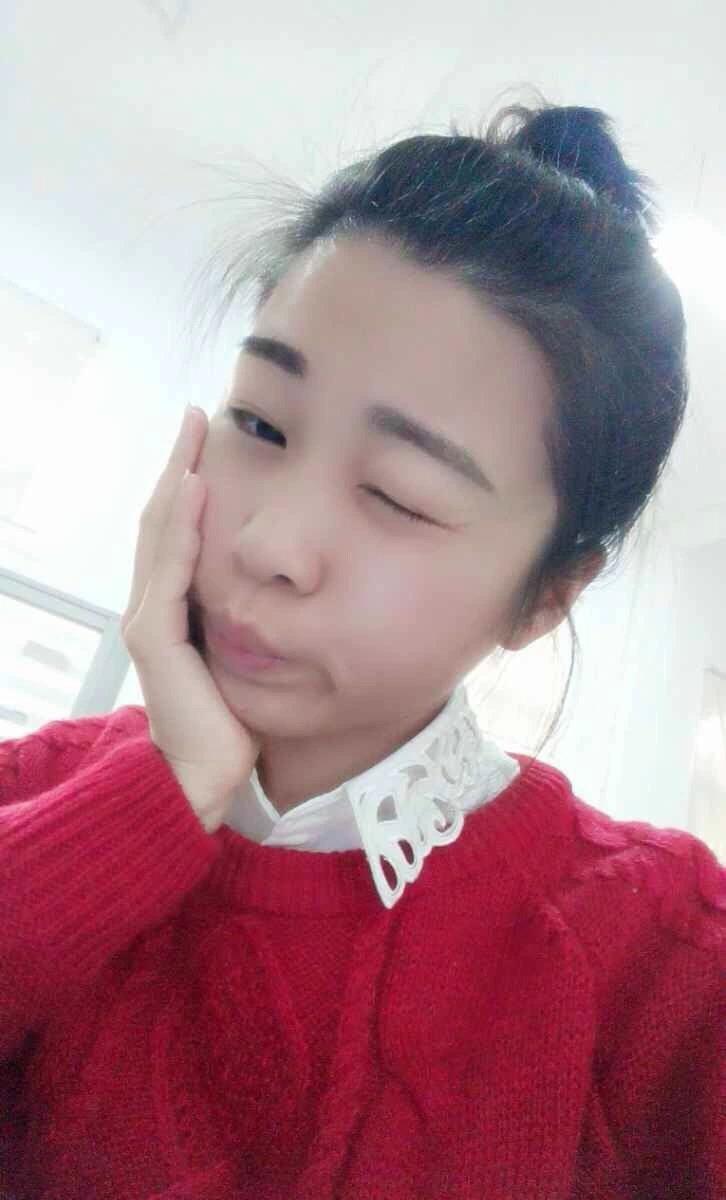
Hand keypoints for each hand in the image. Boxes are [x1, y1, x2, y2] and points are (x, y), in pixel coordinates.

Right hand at [121, 405, 261, 832]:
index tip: (209, 443)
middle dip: (179, 466)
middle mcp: (153, 607)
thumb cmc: (228, 729)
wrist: (204, 779)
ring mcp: (150, 620)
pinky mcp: (157, 637)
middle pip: (162, 520)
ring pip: (161, 533)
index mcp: (172, 610)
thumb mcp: (242, 662)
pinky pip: (172, 569)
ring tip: (193, 434)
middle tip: (195, 417)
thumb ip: (248, 626)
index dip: (189, 485)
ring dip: (178, 479)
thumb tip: (285, 596)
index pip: (176, 533)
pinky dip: (182, 526)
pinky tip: (196, 489)